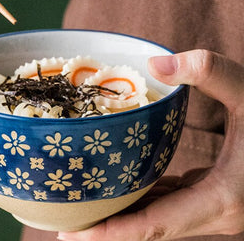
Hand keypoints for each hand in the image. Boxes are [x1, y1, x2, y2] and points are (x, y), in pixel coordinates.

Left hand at [58, 50, 243, 239]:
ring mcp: (219, 210)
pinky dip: (145, 200)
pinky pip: (173, 204)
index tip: (76, 235)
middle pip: (152, 228)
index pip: (158, 225)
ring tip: (84, 209)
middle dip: (108, 229)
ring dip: (124, 217)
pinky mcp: (217, 198)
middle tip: (64, 223)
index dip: (115, 233)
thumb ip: (210, 72)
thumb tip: (155, 64)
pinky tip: (124, 186)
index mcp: (225, 199)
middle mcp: (219, 215)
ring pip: (162, 219)